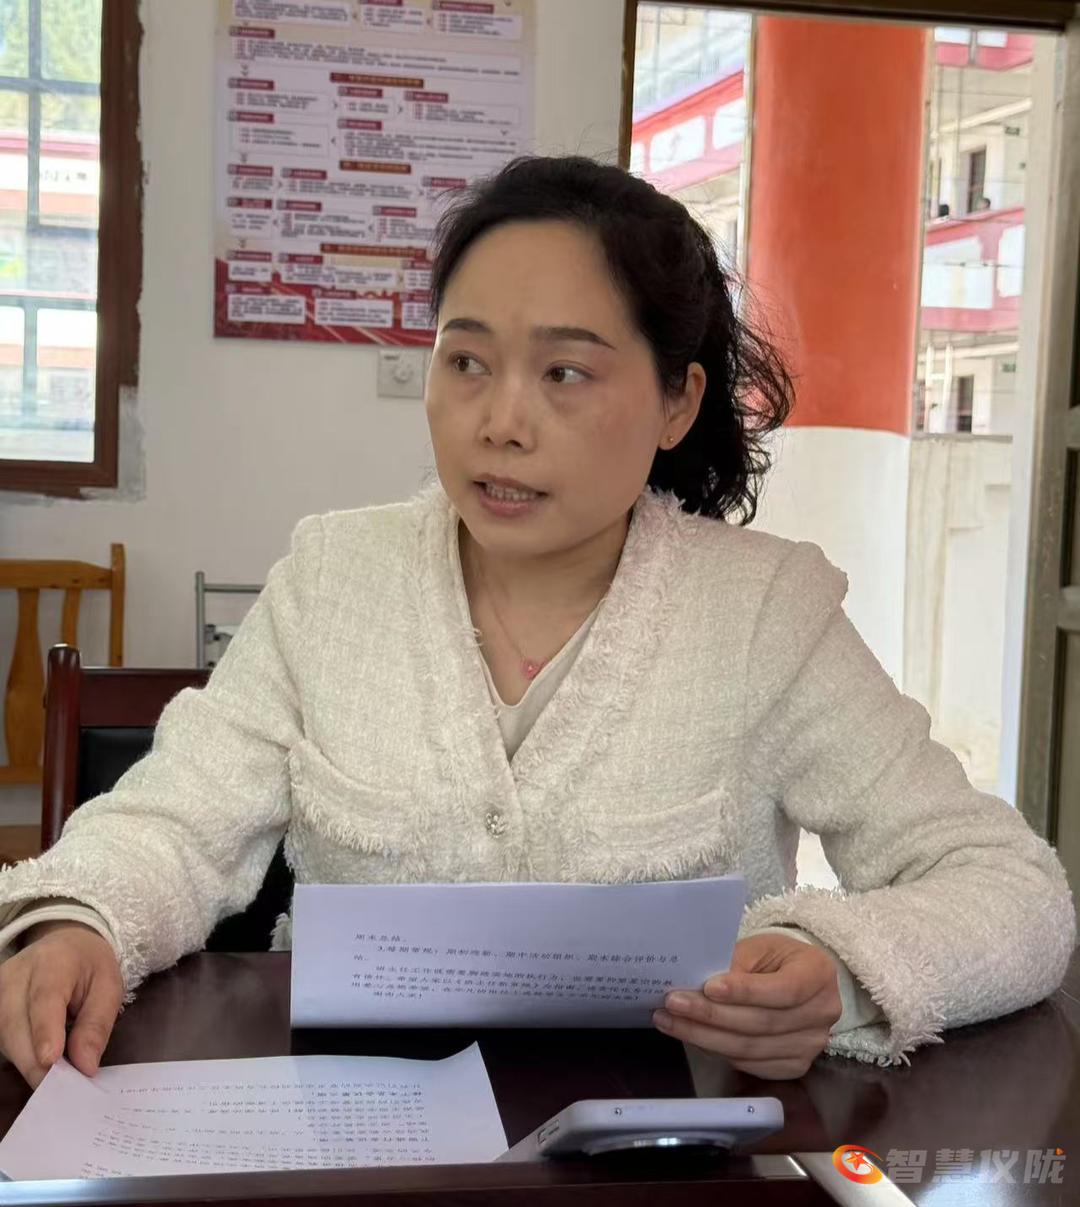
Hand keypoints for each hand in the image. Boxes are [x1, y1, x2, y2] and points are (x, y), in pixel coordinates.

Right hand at [0, 921, 122, 1087]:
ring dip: (24, 1061)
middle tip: (58, 1090)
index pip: (44, 999)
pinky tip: (35, 1066)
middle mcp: (16, 974)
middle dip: (34, 1060)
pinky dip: (17, 1055)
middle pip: (15, 1023)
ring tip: (50, 1082)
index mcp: (53, 961)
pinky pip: (0, 1036)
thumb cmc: (90, 967)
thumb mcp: (108, 987)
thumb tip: (85, 1067)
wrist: (66, 945)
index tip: (51, 1062)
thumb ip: (96, 1025)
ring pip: (3, 1034)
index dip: (45, 1032)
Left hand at [652, 932, 841, 1079]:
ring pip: (751, 1048)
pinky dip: (718, 1051)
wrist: (795, 979)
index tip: (708, 988)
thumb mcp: (759, 947)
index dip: (745, 992)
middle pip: (762, 1023)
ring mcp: (811, 1045)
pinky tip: (693, 1036)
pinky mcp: (795, 1065)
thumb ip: (736, 964)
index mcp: (818, 973)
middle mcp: (823, 1013)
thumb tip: (700, 986)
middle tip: (673, 1004)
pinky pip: (750, 1064)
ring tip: (670, 1021)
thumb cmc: (774, 957)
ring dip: (705, 1037)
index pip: (783, 990)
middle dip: (712, 1016)